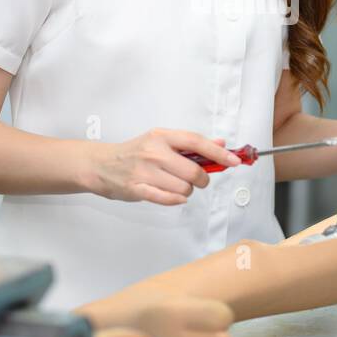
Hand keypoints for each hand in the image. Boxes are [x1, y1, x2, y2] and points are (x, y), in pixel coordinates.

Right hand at [85, 128, 240, 205]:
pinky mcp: (137, 189)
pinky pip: (169, 200)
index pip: (196, 142)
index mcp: (161, 136)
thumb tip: (221, 143)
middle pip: (193, 171)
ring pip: (183, 189)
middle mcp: (154, 152)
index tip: (234, 160)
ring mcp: (144, 171)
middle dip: (202, 180)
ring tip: (175, 185)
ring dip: (186, 191)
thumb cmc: (135, 152)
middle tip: (198, 180)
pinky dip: (176, 199)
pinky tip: (173, 195)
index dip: (219, 153)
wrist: (101, 165)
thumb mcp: (161, 140)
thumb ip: (190, 144)